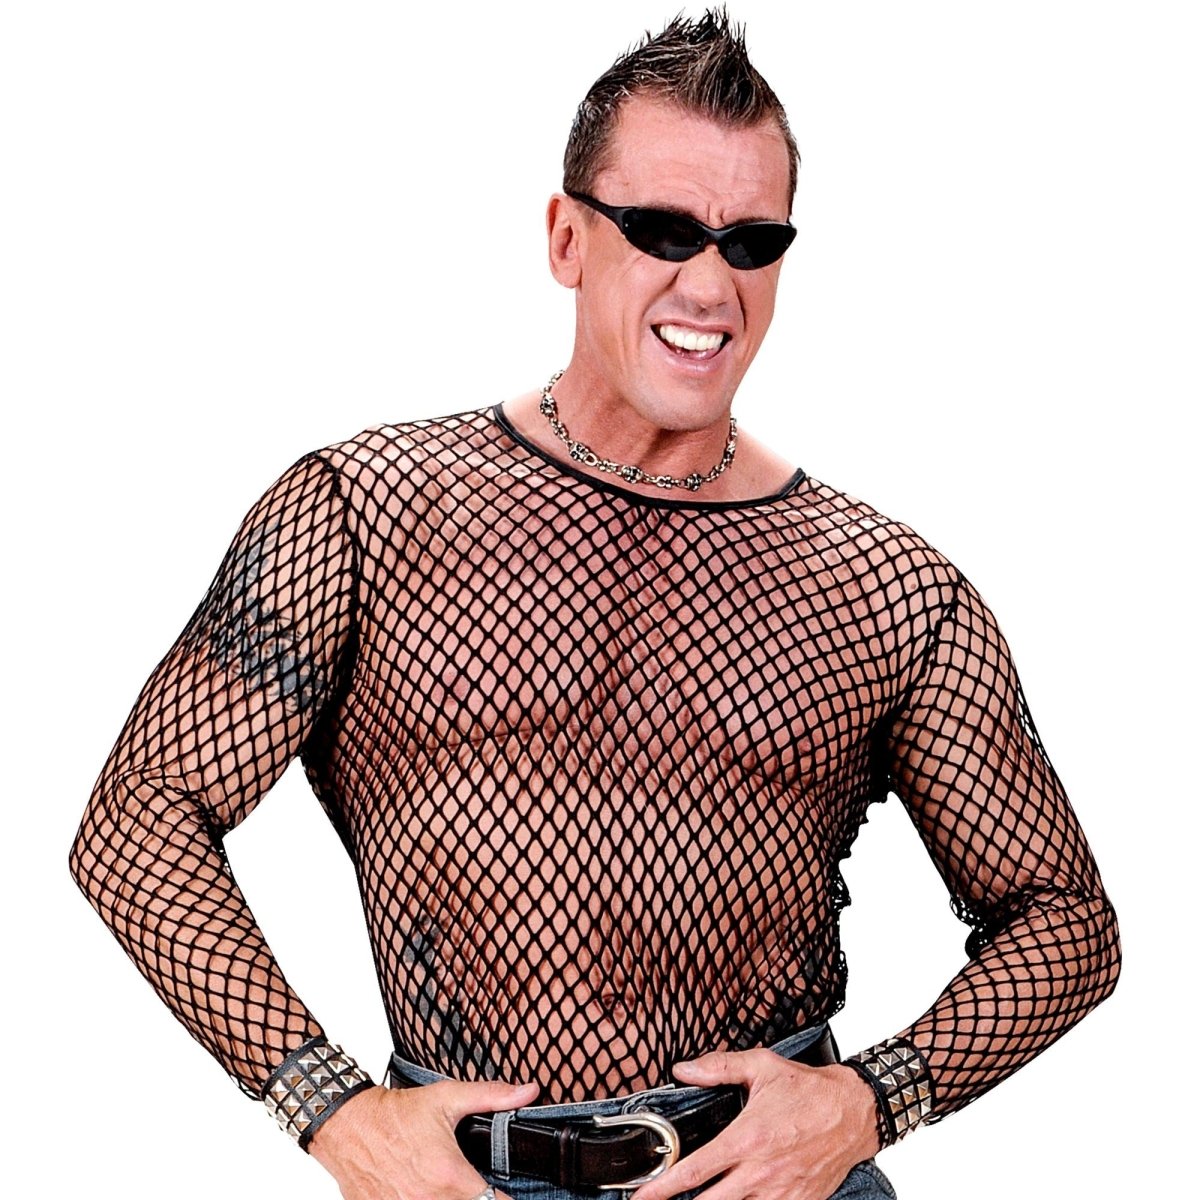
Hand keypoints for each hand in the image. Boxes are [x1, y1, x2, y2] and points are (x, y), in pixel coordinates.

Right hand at [308, 1078, 539, 1199]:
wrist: (349, 1125)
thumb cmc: (397, 1113)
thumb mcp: (448, 1097)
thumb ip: (494, 1097)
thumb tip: (529, 1091)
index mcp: (451, 1177)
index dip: (504, 1199)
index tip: (503, 1191)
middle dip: (480, 1199)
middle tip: (477, 1188)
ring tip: (450, 1189)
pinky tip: (424, 1192)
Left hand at [628, 1051, 879, 1199]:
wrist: (855, 1112)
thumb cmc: (809, 1090)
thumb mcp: (761, 1066)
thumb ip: (719, 1066)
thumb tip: (683, 1069)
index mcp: (746, 1139)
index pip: (695, 1170)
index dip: (663, 1187)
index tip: (641, 1197)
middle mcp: (760, 1173)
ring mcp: (780, 1194)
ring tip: (700, 1199)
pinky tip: (739, 1199)